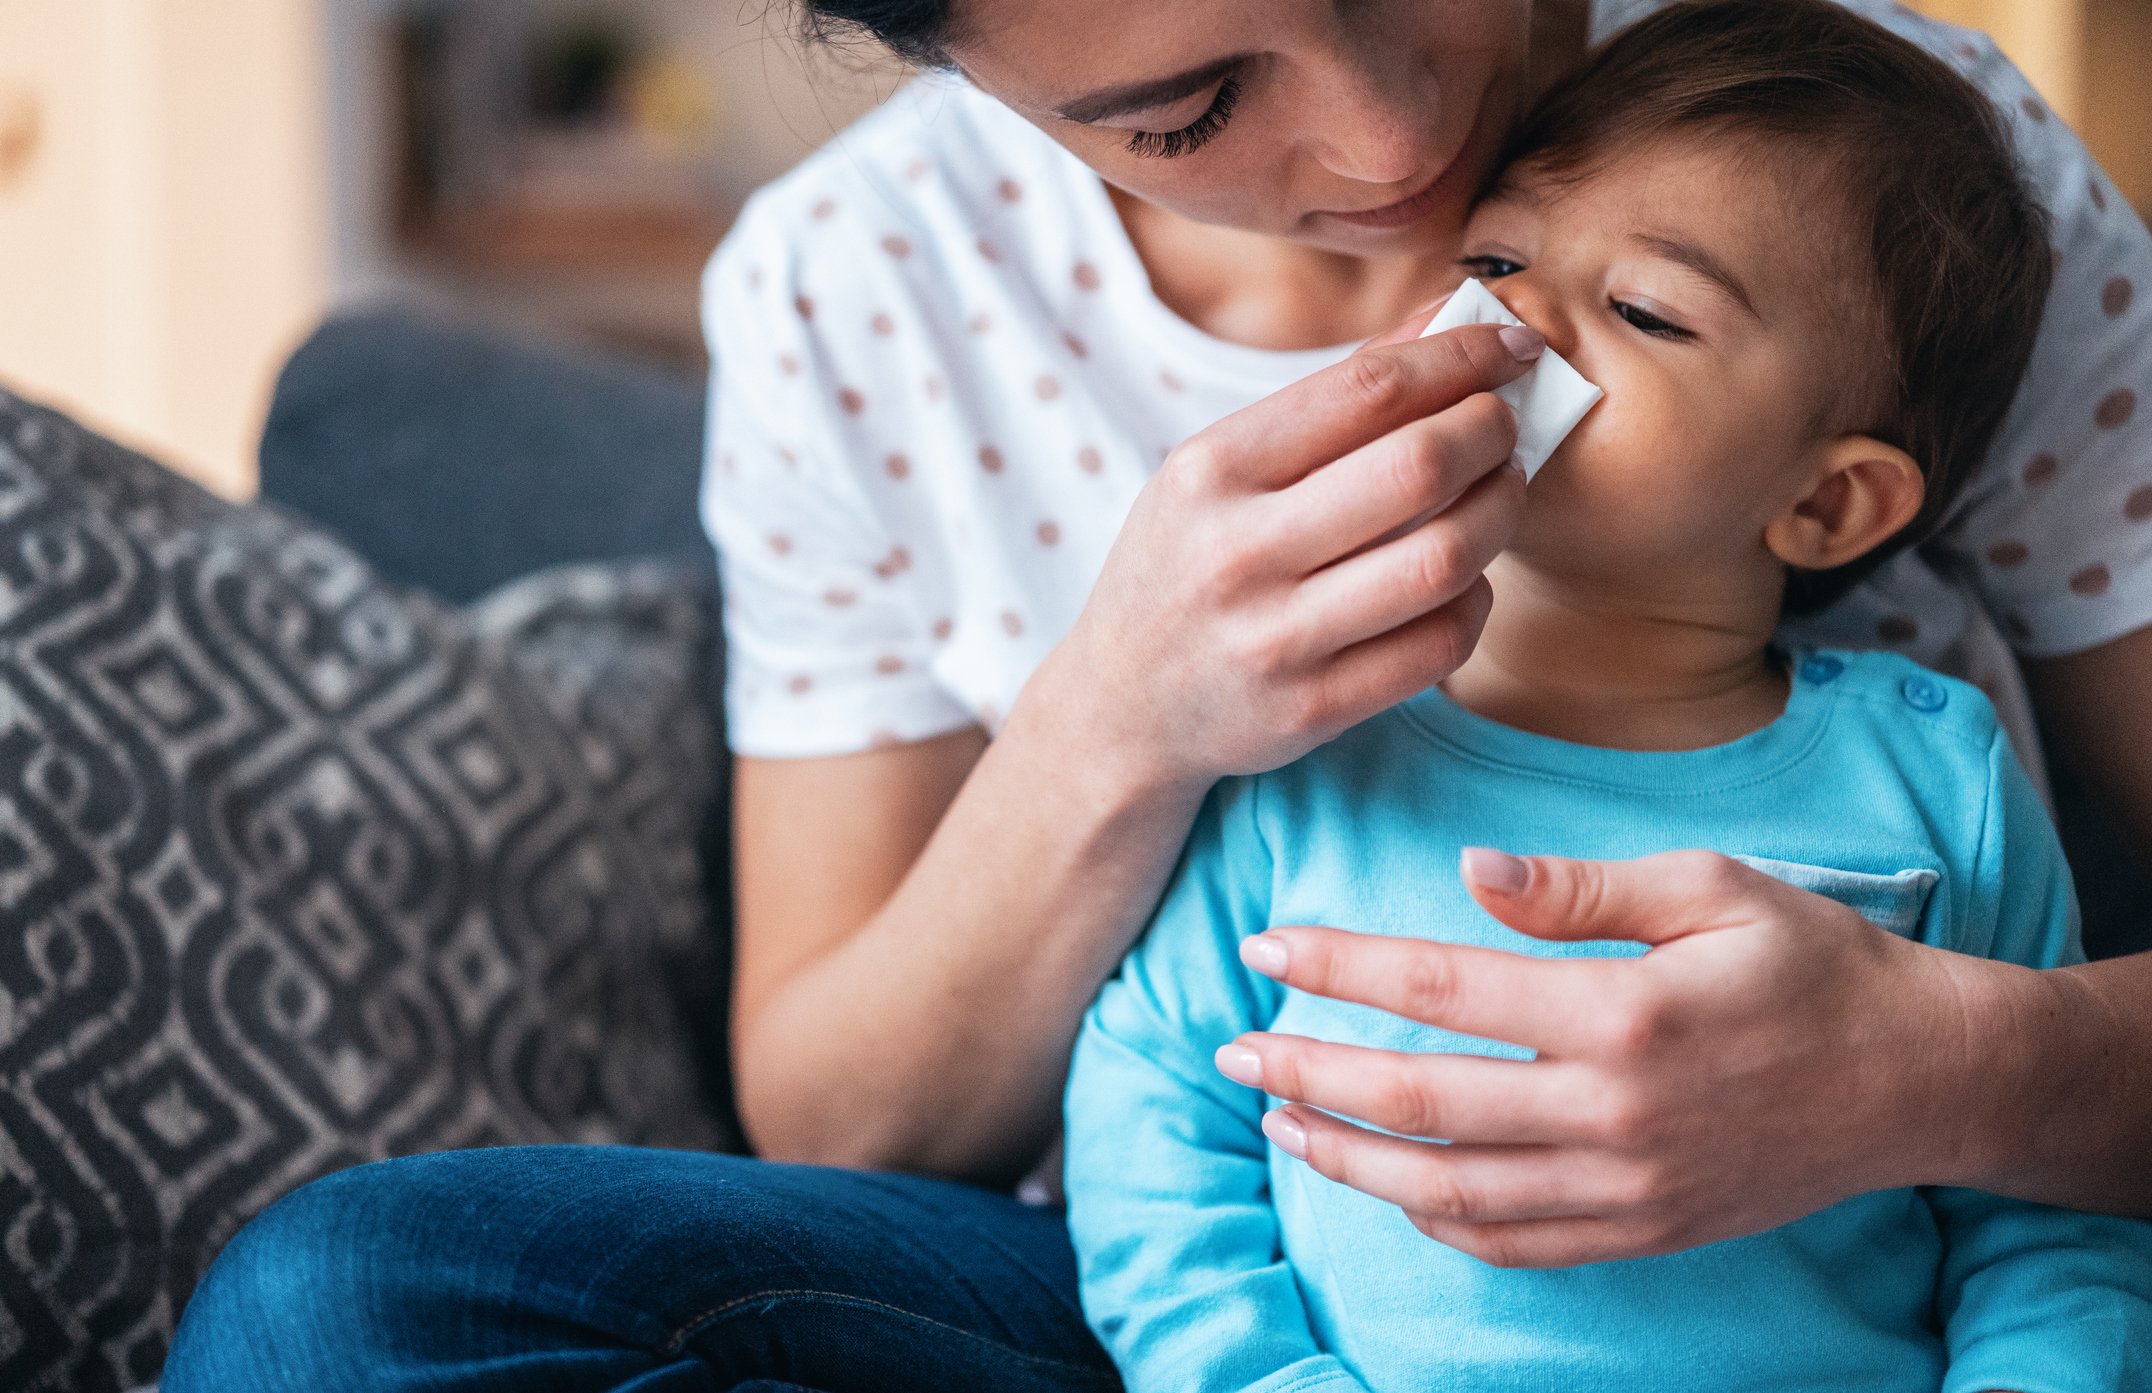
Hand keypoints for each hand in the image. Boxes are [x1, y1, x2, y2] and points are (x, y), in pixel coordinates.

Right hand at [1021, 314, 1538, 793]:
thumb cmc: (1185, 564)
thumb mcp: (1219, 469)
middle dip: (1492, 431)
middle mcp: (1237, 552)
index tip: (1513, 348)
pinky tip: (1466, 579)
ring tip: (1500, 492)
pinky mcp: (1312, 710)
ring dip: (1500, 513)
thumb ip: (1331, 399)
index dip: (1462, 357)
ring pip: (1443, 560)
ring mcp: (1275, 639)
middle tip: (1506, 425)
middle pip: (1418, 468)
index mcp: (1212, 470)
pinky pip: (1438, 646)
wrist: (1122, 706)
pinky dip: (1476, 600)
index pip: (1368, 390)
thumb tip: (1447, 320)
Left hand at [1218, 848, 1997, 1266]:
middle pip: (1420, 1100)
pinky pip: (1515, 1244)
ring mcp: (1626, 1186)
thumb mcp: (1709, 887)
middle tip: (1232, 1050)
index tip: (1264, 947)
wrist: (1917, 1079)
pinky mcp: (1644, 1233)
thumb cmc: (1810, 962)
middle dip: (1308, 1072)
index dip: (1338, 965)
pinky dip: (1438, 1222)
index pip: (1440, 986)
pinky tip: (1390, 1187)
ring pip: (1450, 1191)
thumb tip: (1464, 872)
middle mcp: (1614, 1111)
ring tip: (1280, 1121)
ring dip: (1351, 1158)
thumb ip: (1579, 886)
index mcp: (1622, 1010)